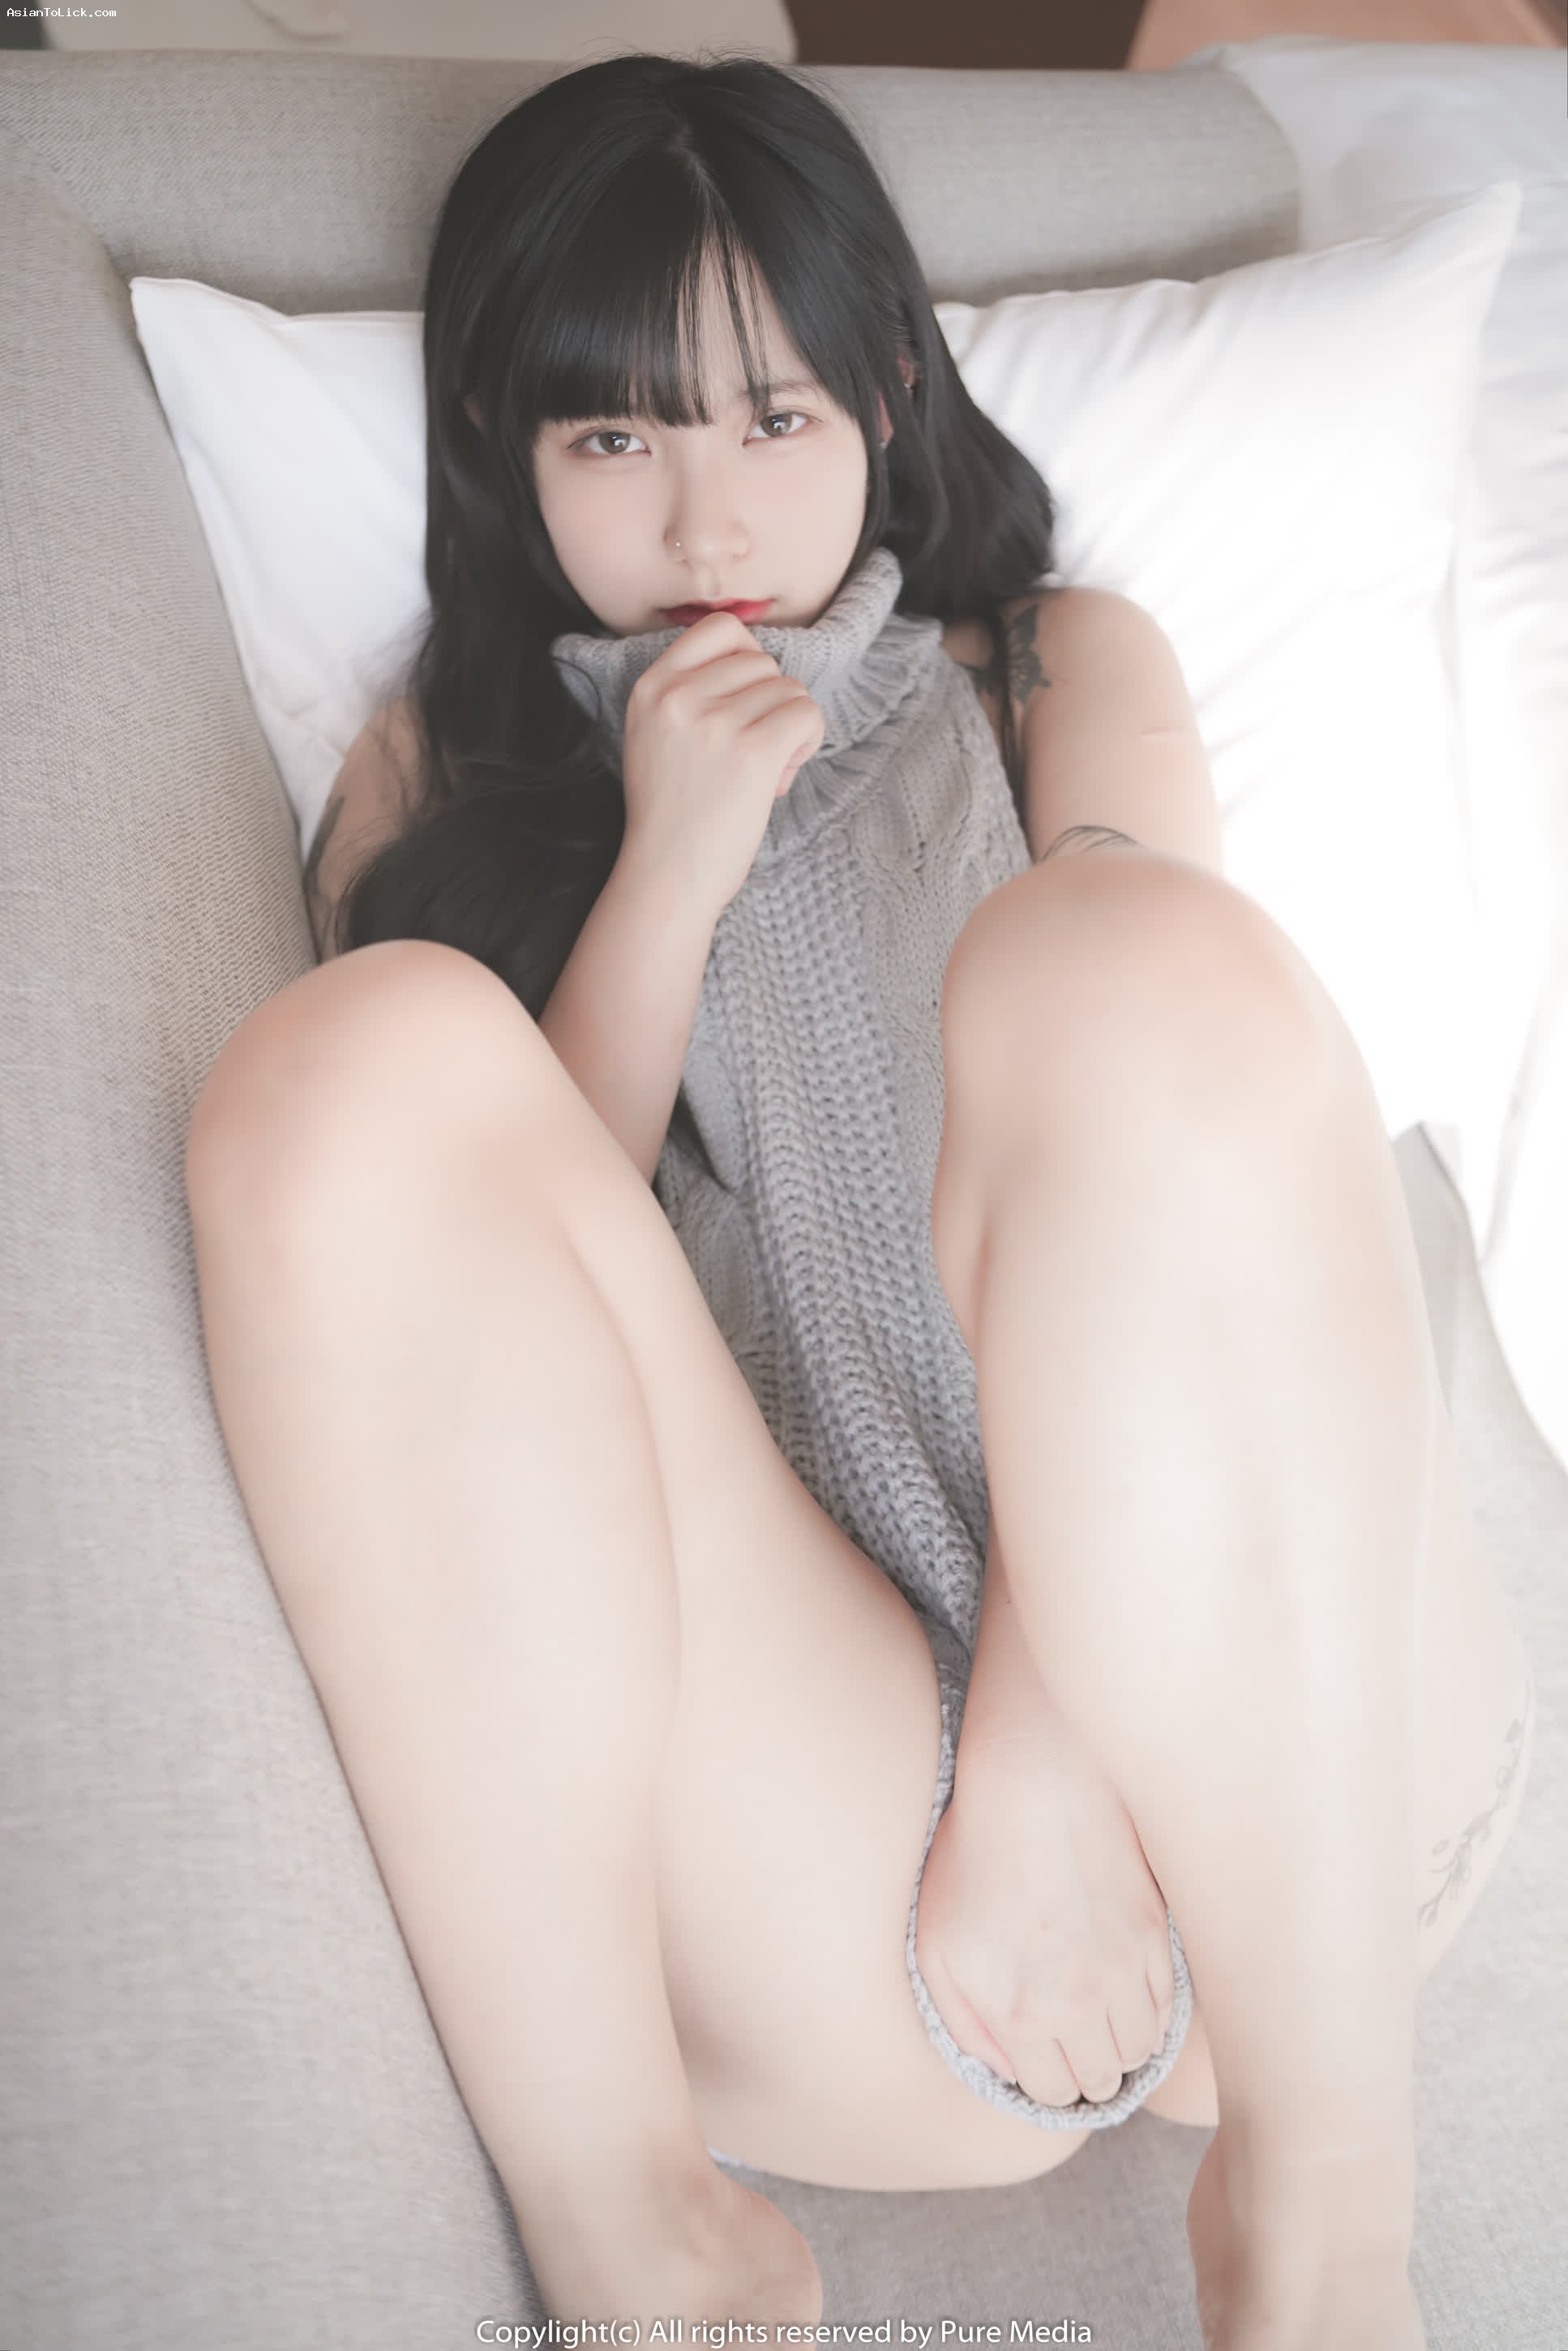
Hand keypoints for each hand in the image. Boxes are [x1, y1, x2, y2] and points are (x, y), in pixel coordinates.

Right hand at [618, 609, 824, 916]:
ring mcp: (715, 721)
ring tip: (761, 773)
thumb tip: (759, 665)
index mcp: (651, 686)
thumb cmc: (671, 816)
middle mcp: (679, 695)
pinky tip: (779, 777)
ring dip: (789, 729)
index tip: (743, 701)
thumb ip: (690, 694)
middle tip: (750, 755)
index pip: (721, 628)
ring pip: (791, 689)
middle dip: (770, 704)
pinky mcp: (751, 751)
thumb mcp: (656, 737)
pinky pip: (807, 715)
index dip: (747, 660)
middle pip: (764, 662)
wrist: (666, 878)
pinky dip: (806, 744)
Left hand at [915, 1719, 1176, 2106]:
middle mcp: (1079, 2007)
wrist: (1038, 1787)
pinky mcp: (1156, 1938)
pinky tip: (1125, 1992)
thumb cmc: (975, 1859)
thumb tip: (1002, 2068)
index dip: (1043, 2081)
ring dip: (1118, 2046)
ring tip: (1097, 2018)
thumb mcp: (936, 1947)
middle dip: (1082, 2070)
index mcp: (1021, 2016)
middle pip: (1100, 2082)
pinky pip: (1166, 2008)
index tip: (1040, 2058)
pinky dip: (1149, 2013)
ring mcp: (1125, 1972)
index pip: (1051, 2095)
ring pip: (1139, 2051)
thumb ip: (963, 2023)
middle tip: (1069, 2041)